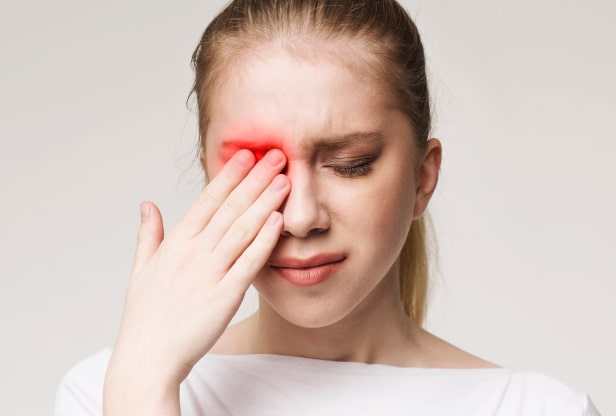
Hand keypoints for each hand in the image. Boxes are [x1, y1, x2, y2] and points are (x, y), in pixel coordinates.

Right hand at [104, 149, 288, 410]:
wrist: (148, 357)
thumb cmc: (145, 316)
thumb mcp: (140, 270)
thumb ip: (148, 235)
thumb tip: (147, 204)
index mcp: (175, 244)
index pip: (206, 201)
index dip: (228, 176)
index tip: (246, 154)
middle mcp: (193, 253)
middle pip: (230, 208)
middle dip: (255, 180)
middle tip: (277, 155)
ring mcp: (209, 273)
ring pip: (242, 230)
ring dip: (264, 202)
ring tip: (284, 180)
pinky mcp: (225, 295)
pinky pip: (248, 263)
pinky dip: (264, 241)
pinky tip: (278, 221)